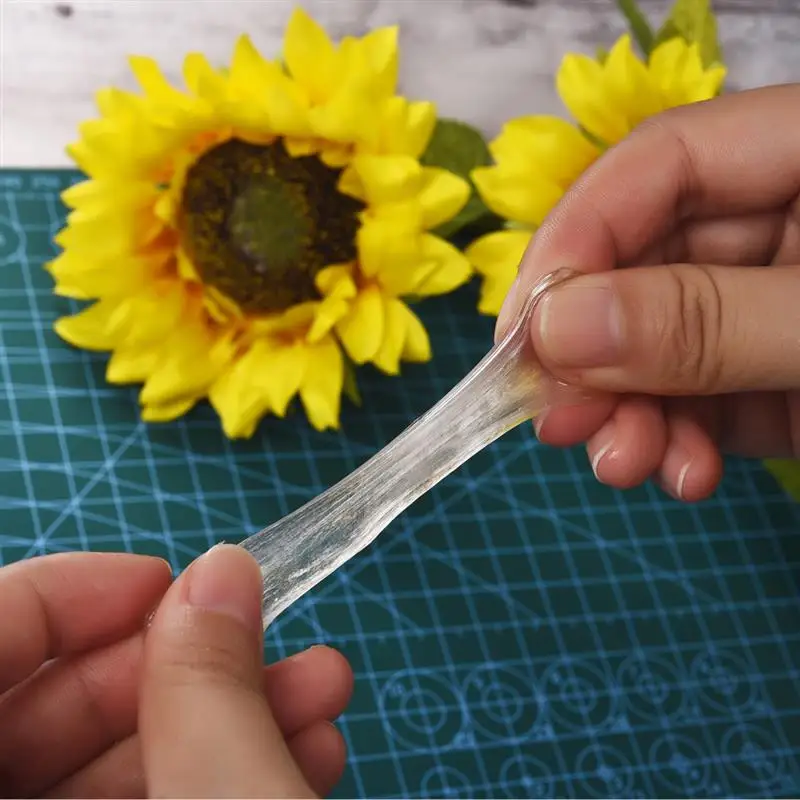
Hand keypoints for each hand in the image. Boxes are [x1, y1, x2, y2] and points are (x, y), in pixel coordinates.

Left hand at [0, 548, 352, 797]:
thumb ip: (207, 686)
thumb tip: (222, 569)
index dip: (64, 596)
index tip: (170, 583)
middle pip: (40, 712)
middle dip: (177, 667)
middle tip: (270, 643)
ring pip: (98, 772)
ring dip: (221, 721)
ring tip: (320, 696)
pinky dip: (218, 777)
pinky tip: (299, 756)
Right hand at [497, 83, 799, 501]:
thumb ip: (703, 321)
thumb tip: (553, 330)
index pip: (655, 167)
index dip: (575, 245)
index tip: (523, 338)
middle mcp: (783, 222)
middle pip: (645, 267)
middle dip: (596, 356)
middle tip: (562, 423)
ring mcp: (775, 302)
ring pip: (663, 344)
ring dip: (630, 413)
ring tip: (626, 465)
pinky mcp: (779, 371)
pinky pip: (705, 396)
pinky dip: (680, 440)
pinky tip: (684, 474)